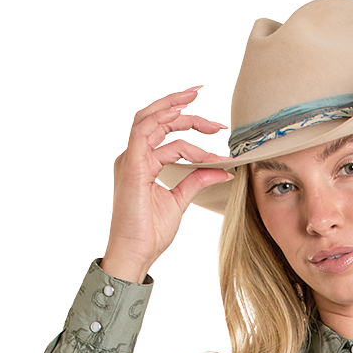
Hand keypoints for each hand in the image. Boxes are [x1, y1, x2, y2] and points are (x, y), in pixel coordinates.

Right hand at [103, 85, 234, 279]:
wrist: (136, 251)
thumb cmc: (150, 231)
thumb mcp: (179, 200)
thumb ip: (196, 180)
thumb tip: (222, 169)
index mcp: (143, 163)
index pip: (166, 135)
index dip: (193, 130)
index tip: (218, 132)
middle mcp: (135, 157)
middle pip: (157, 120)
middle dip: (183, 108)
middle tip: (211, 114)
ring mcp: (131, 160)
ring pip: (149, 119)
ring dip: (173, 107)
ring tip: (196, 100)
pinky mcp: (131, 165)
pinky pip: (143, 132)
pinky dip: (161, 119)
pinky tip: (181, 113)